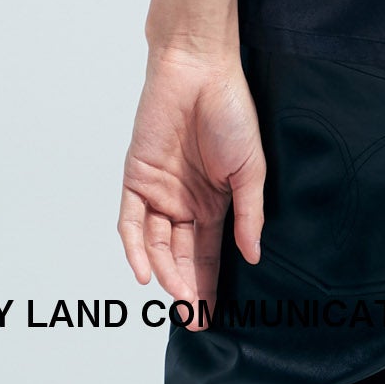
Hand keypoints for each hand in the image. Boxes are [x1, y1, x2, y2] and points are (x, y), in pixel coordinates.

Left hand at [118, 46, 265, 322]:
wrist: (199, 68)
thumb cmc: (231, 109)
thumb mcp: (251, 167)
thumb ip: (249, 213)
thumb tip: (252, 256)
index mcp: (215, 198)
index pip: (209, 251)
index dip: (210, 282)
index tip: (211, 314)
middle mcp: (185, 199)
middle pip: (182, 254)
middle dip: (187, 285)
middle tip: (193, 315)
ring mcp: (159, 190)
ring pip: (157, 244)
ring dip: (165, 270)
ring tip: (178, 294)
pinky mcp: (136, 178)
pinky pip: (132, 222)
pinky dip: (136, 248)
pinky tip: (146, 272)